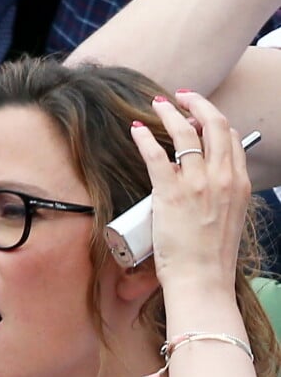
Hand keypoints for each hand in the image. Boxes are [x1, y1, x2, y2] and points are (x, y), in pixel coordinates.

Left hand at [130, 92, 250, 291]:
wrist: (202, 279)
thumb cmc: (211, 257)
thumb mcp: (228, 220)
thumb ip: (221, 197)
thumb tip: (205, 188)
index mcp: (239, 183)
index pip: (231, 138)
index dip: (214, 121)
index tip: (200, 116)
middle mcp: (222, 177)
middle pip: (214, 125)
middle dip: (197, 104)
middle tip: (182, 97)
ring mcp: (196, 183)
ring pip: (184, 133)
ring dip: (169, 113)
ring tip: (157, 104)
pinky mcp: (169, 193)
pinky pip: (155, 154)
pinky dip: (145, 138)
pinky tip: (137, 129)